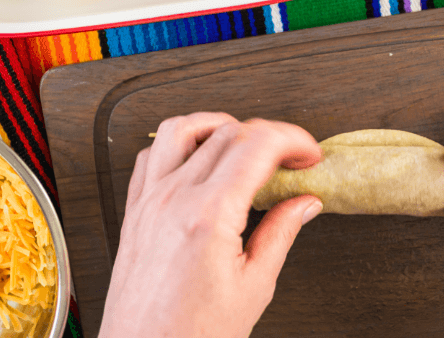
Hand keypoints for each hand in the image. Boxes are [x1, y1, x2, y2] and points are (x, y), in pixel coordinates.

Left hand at [99, 113, 323, 337]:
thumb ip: (281, 233)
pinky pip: (151, 154)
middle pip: (227, 132)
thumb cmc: (191, 334)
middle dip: (268, 135)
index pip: (257, 144)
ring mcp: (150, 201)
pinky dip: (179, 144)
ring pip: (182, 128)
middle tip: (290, 159)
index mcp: (209, 215)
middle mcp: (174, 199)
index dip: (293, 140)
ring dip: (219, 126)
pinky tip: (198, 159)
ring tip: (244, 144)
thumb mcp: (253, 286)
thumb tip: (303, 204)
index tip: (308, 154)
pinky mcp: (135, 210)